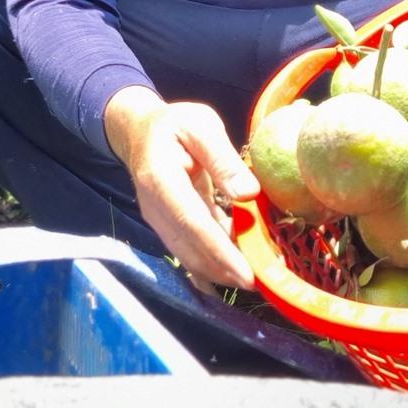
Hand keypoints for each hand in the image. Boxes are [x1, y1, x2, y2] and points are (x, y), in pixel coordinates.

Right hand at [103, 87, 260, 289]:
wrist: (140, 133)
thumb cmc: (175, 125)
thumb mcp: (201, 125)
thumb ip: (222, 157)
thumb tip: (248, 193)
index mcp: (161, 179)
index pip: (191, 222)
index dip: (219, 252)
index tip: (247, 275)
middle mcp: (155, 208)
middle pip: (190, 249)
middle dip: (227, 271)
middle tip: (266, 282)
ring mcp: (159, 221)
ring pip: (191, 257)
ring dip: (224, 270)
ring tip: (261, 276)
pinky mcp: (169, 228)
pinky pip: (192, 251)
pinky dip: (217, 262)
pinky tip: (242, 267)